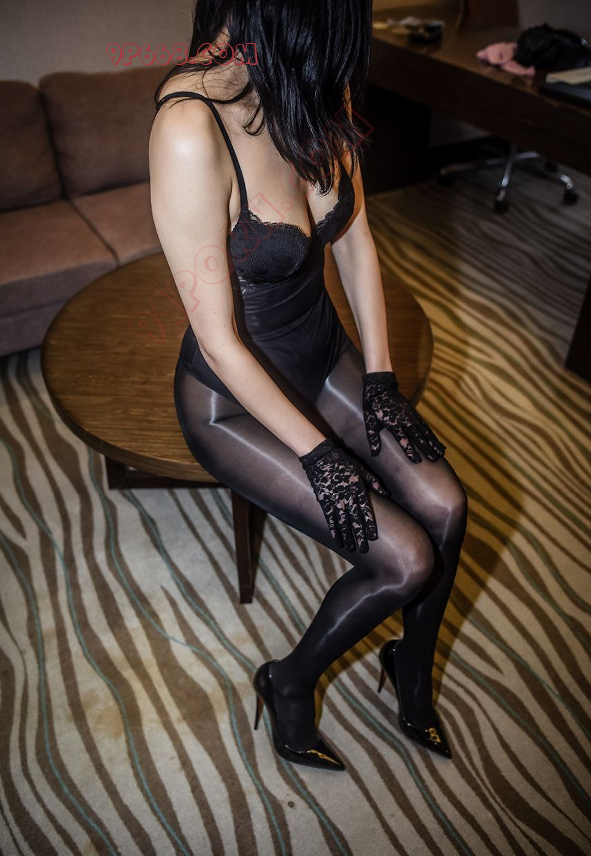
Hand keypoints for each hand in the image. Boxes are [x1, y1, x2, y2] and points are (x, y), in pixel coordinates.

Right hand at [299, 437, 389, 552]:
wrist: (320, 456)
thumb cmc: (343, 461)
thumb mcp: (361, 469)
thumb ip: (373, 482)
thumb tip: (386, 493)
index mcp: (358, 489)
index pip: (366, 511)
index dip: (370, 525)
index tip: (373, 537)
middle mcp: (347, 497)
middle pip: (355, 520)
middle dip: (359, 536)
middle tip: (363, 549)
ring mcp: (335, 500)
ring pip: (343, 522)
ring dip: (347, 536)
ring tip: (351, 548)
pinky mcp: (324, 500)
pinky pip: (330, 518)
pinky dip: (334, 530)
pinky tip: (337, 539)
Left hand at [362, 370, 446, 462]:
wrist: (381, 388)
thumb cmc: (373, 407)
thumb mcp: (370, 422)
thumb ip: (373, 439)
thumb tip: (374, 454)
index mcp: (393, 423)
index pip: (403, 438)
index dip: (410, 450)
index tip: (416, 460)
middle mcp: (405, 420)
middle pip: (418, 436)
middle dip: (426, 448)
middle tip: (434, 459)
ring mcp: (412, 417)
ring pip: (425, 432)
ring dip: (433, 443)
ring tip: (440, 454)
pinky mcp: (415, 414)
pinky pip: (426, 427)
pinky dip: (433, 436)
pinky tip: (438, 443)